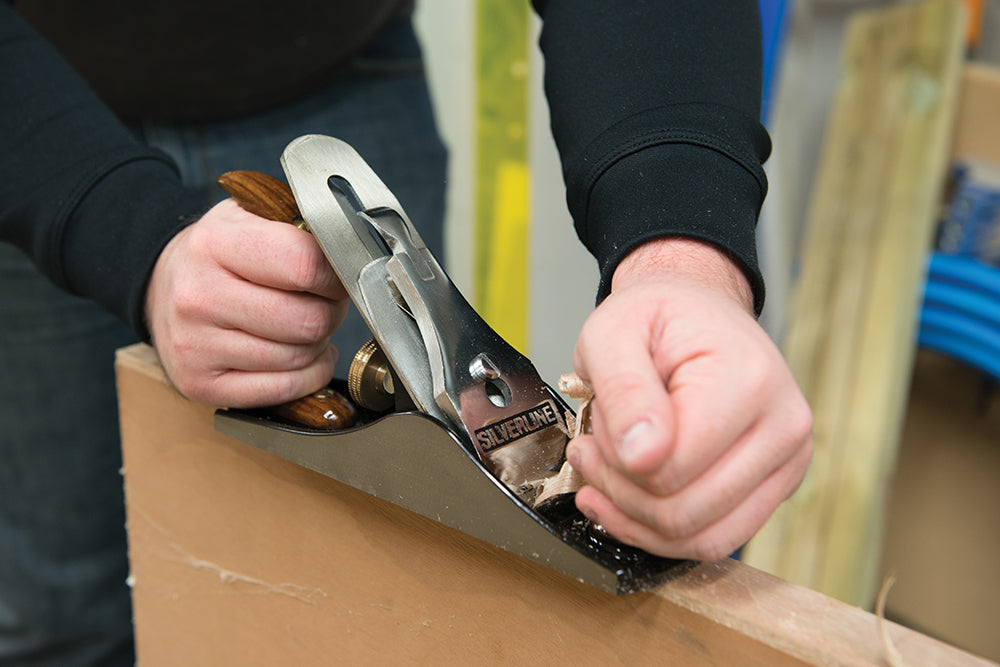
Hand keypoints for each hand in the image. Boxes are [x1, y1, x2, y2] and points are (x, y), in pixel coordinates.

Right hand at [145, 199, 348, 407]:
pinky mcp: (200, 385)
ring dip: (316, 344)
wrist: (163, 288)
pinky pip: (284, 389)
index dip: (336, 275)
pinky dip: (306, 375)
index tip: (336, 276)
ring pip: (299, 357)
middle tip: (322, 303)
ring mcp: (195, 345)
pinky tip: (301, 357)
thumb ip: (299, 226)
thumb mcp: (250, 218)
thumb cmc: (219, 254)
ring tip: (302, 326)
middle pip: (307, 320)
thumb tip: (352, 250)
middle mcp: (199, 296)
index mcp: (214, 244)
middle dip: (330, 313)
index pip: (305, 265)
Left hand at [567, 238, 811, 560]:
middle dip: (620, 490)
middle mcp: (784, 426)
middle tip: (589, 450)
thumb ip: (624, 390)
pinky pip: (716, 539)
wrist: (698, 313)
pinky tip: (624, 499)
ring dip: (635, 518)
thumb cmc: (658, 318)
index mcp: (749, 380)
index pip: (672, 467)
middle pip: (686, 511)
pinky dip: (660, 531)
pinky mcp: (775, 487)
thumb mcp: (613, 332)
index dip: (615, 460)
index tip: (590, 430)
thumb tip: (642, 458)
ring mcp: (787, 462)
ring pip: (703, 538)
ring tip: (603, 473)